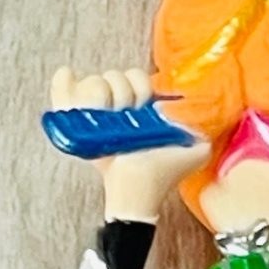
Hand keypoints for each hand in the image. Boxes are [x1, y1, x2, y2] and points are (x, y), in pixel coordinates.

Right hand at [49, 65, 210, 223]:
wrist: (137, 193)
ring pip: (94, 83)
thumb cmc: (162, 175)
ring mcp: (94, 115)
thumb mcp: (194, 150)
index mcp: (140, 107)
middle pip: (115, 76)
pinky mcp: (76, 124)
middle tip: (128, 118)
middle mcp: (116, 107)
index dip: (142, 87)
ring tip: (108, 120)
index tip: (147, 108)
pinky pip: (63, 94)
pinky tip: (68, 76)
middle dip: (125, 94)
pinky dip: (62, 84)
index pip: (137, 76)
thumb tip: (205, 108)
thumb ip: (204, 129)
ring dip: (102, 98)